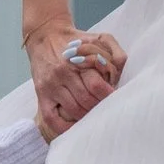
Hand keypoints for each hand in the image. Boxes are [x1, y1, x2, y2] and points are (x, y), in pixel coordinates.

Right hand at [28, 20, 123, 138]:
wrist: (45, 36)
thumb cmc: (76, 41)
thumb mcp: (98, 38)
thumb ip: (114, 51)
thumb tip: (122, 68)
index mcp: (77, 60)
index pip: (96, 85)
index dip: (108, 95)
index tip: (115, 98)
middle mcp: (63, 73)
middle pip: (87, 100)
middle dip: (100, 106)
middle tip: (106, 107)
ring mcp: (51, 85)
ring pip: (74, 110)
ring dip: (87, 116)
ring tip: (95, 113)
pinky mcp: (41, 95)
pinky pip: (52, 118)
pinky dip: (64, 127)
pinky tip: (76, 127)